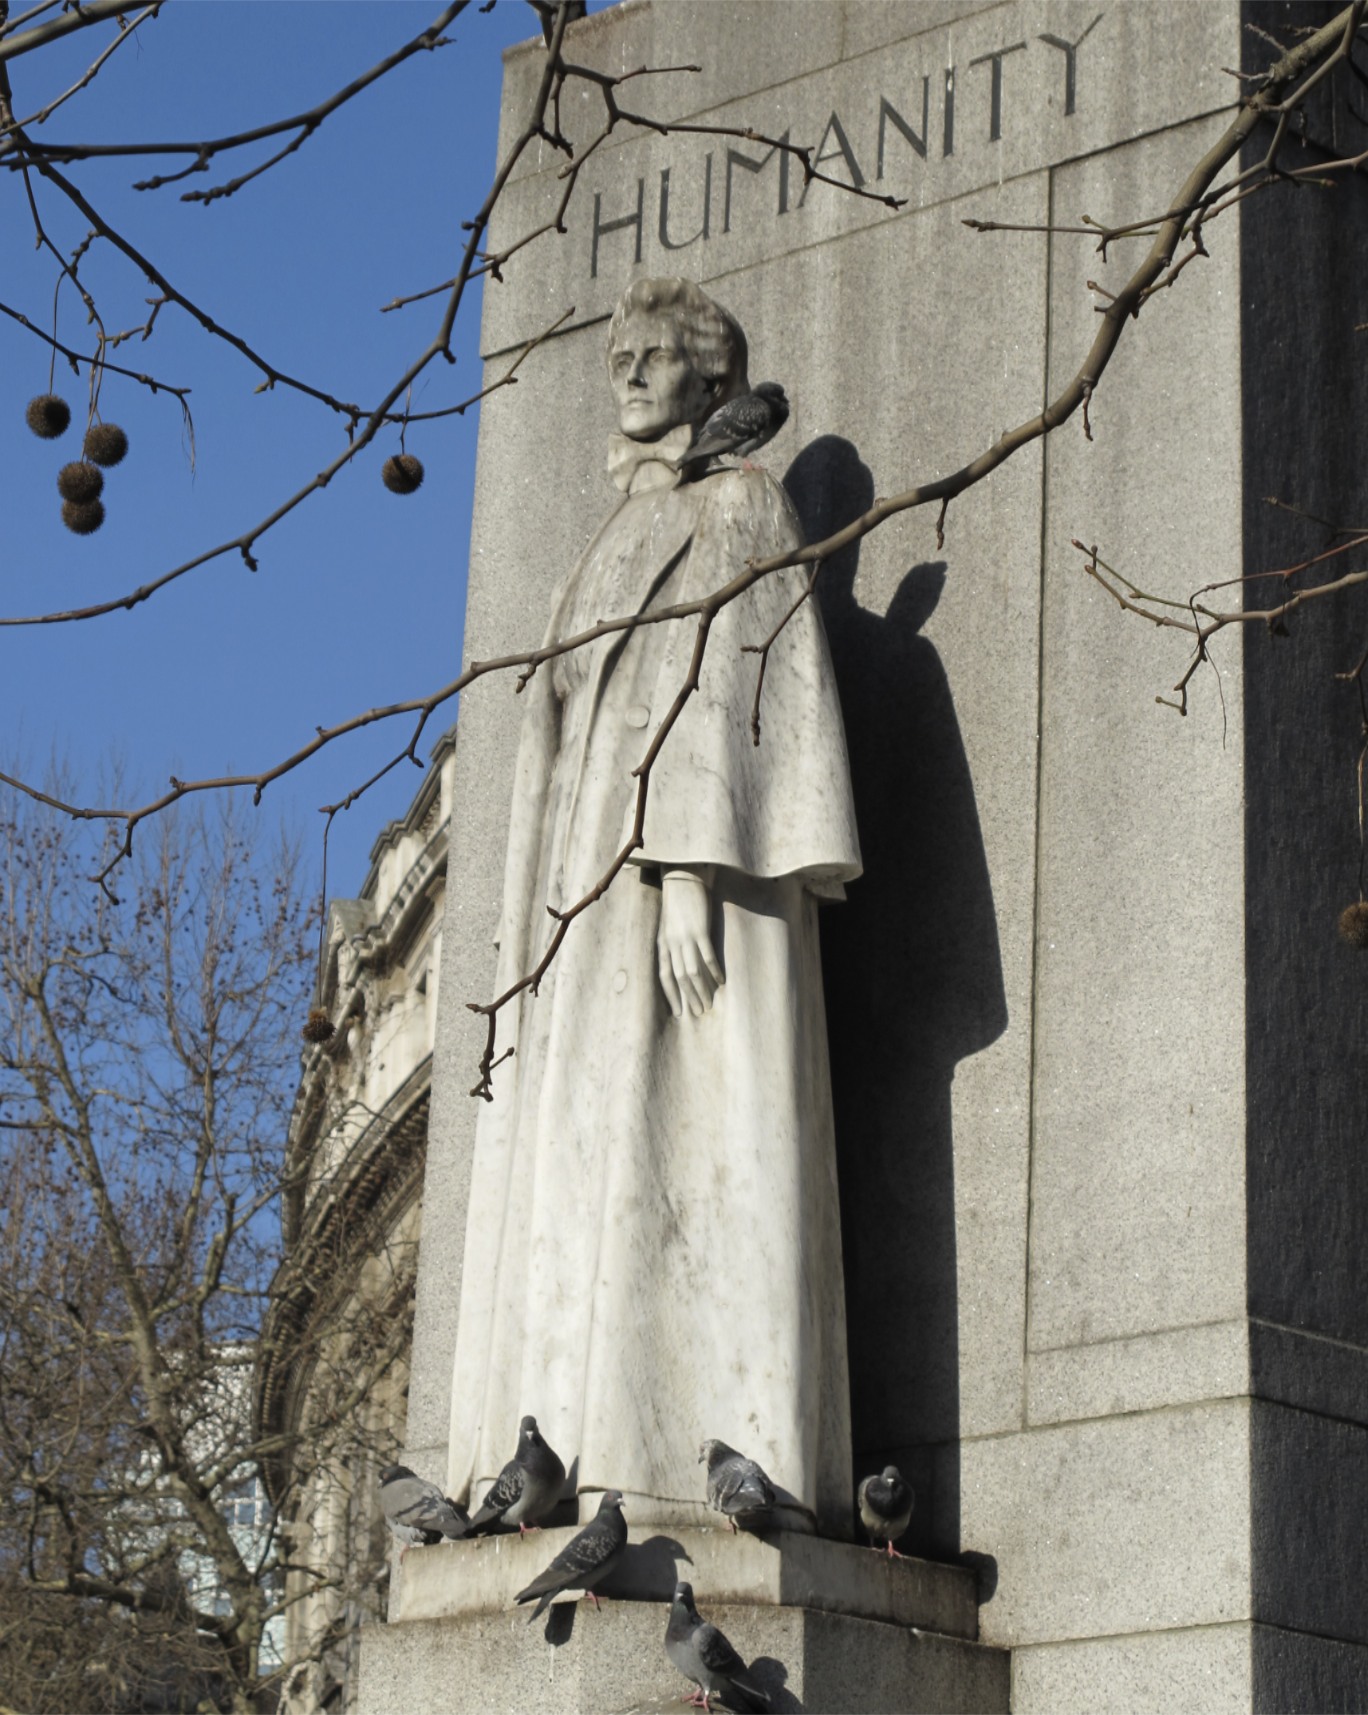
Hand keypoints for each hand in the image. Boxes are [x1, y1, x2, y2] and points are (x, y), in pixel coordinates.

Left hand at [657, 870, 723, 1017]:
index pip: (664, 976)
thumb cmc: (678, 901)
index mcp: (662, 943)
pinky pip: (707, 956)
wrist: (683, 876)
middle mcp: (671, 943)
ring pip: (692, 971)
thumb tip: (681, 963)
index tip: (678, 1012)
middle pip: (679, 978)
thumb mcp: (669, 924)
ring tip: (711, 1004)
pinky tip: (721, 982)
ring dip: (702, 990)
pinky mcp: (700, 929)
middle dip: (690, 998)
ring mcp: (685, 937)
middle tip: (700, 1013)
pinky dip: (714, 971)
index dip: (671, 996)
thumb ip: (673, 943)